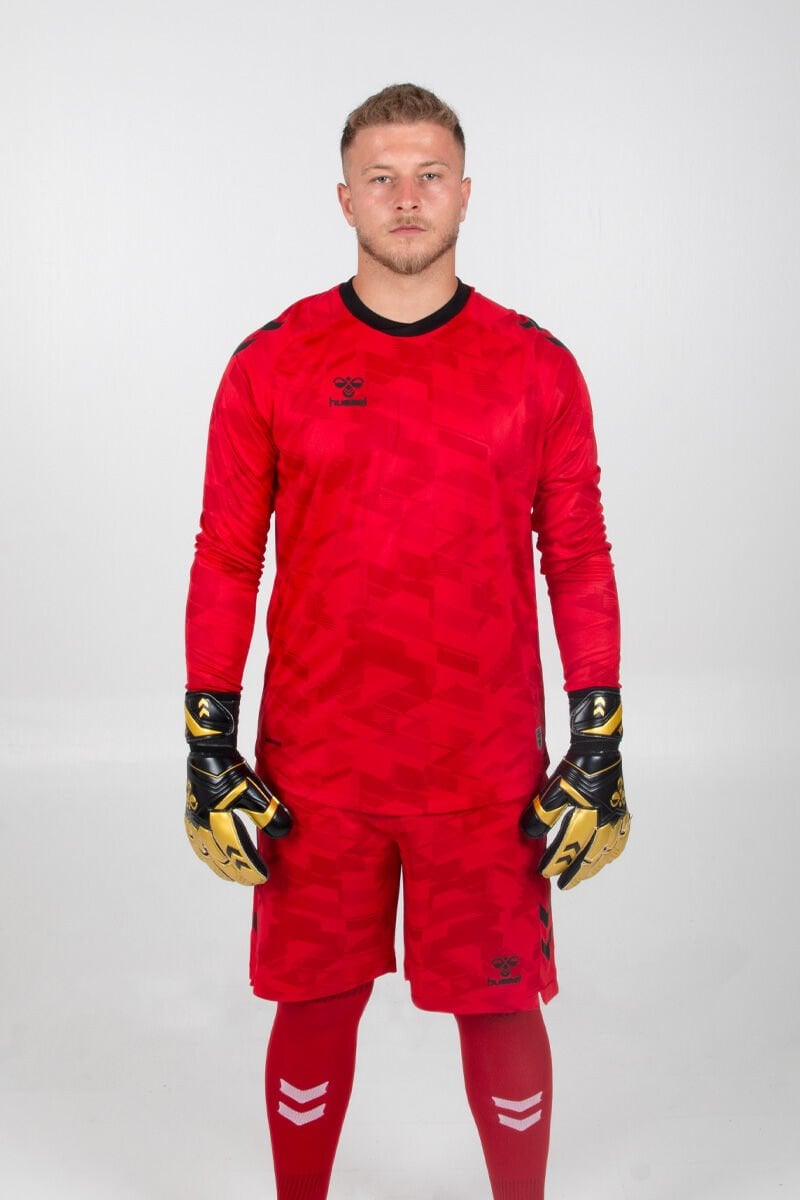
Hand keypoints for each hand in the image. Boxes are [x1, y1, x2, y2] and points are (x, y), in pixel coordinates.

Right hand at [184, 691, 291, 884]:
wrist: (208, 750)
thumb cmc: (230, 769)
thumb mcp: (253, 790)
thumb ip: (268, 813)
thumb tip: (285, 833)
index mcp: (216, 821)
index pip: (235, 853)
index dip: (249, 867)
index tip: (264, 877)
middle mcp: (202, 825)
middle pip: (219, 857)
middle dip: (236, 871)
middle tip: (252, 881)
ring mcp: (194, 820)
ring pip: (205, 852)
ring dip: (219, 866)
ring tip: (232, 876)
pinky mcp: (192, 813)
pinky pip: (196, 842)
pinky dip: (205, 854)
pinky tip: (209, 856)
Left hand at [520, 688, 629, 889]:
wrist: (600, 748)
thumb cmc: (575, 768)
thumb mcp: (554, 789)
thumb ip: (542, 814)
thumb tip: (529, 835)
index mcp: (589, 816)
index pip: (570, 847)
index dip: (557, 862)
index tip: (544, 872)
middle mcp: (605, 821)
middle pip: (591, 855)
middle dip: (577, 871)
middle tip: (564, 884)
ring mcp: (615, 817)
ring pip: (607, 850)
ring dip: (595, 865)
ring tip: (584, 873)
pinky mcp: (620, 809)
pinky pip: (620, 837)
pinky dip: (613, 850)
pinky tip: (607, 855)